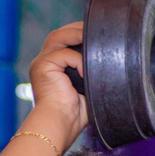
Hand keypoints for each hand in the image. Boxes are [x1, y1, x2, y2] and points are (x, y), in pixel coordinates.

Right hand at [26, 22, 88, 147]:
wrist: (59, 125)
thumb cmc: (73, 116)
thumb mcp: (86, 91)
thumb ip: (93, 75)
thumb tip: (113, 66)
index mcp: (52, 68)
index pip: (63, 42)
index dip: (77, 34)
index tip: (96, 35)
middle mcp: (43, 62)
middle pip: (59, 34)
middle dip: (77, 29)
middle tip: (97, 31)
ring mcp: (41, 63)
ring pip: (58, 36)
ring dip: (76, 35)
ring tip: (93, 40)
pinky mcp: (42, 66)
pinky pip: (63, 54)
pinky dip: (78, 60)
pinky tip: (85, 72)